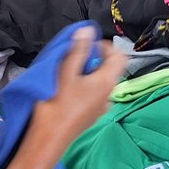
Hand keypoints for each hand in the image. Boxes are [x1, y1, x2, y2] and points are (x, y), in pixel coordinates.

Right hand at [30, 28, 126, 148]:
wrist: (49, 138)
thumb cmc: (57, 104)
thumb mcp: (66, 72)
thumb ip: (78, 50)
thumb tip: (88, 31)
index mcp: (107, 82)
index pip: (119, 56)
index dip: (104, 46)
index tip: (85, 45)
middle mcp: (108, 95)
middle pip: (109, 68)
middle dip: (93, 59)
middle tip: (73, 58)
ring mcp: (101, 107)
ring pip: (100, 82)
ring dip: (87, 73)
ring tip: (67, 73)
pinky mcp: (92, 115)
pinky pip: (93, 94)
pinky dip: (84, 86)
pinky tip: (67, 90)